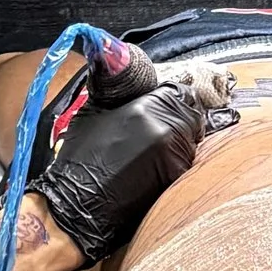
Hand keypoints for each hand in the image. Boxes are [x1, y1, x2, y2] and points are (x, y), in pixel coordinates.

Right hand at [30, 71, 205, 265]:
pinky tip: (153, 165)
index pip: (179, 91)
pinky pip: (187, 161)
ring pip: (192, 139)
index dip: (169, 94)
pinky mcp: (179, 183)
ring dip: (180, 139)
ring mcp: (177, 160)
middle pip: (191, 113)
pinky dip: (176, 159)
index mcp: (148, 111)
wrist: (78, 208)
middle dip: (179, 116)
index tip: (161, 100)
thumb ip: (116, 88)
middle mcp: (169, 134)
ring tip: (152, 148)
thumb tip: (121, 62)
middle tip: (158, 125)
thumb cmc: (80, 160)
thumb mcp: (92, 111)